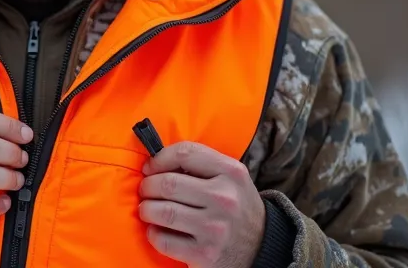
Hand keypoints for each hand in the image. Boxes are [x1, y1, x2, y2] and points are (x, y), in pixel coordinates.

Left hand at [138, 141, 264, 266]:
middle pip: (167, 183)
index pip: (185, 153)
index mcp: (232, 173)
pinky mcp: (204, 254)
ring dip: (146, 209)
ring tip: (148, 209)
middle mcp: (225, 199)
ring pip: (161, 211)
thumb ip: (200, 165)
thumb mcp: (230, 179)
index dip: (159, 158)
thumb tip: (155, 162)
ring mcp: (215, 228)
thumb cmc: (236, 207)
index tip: (150, 168)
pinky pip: (163, 240)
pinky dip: (153, 234)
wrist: (262, 247)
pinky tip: (158, 230)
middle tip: (146, 191)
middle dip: (147, 186)